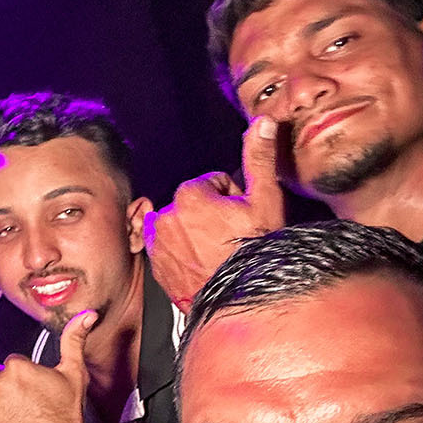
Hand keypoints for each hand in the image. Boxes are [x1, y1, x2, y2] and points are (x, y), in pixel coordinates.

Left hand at [0, 310, 96, 422]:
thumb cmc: (67, 413)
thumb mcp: (74, 371)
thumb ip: (75, 340)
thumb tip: (86, 316)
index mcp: (17, 367)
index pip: (13, 363)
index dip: (25, 376)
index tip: (36, 388)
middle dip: (9, 389)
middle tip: (29, 404)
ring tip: (8, 411)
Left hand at [143, 115, 284, 309]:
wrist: (243, 301)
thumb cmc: (256, 251)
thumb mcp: (266, 200)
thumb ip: (259, 157)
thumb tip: (263, 121)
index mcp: (189, 194)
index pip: (213, 183)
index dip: (233, 198)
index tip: (242, 216)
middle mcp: (166, 216)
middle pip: (194, 204)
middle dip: (212, 215)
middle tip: (233, 236)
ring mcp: (158, 244)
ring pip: (181, 226)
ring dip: (195, 233)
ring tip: (218, 251)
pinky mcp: (156, 267)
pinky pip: (169, 250)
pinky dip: (182, 254)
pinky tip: (203, 264)